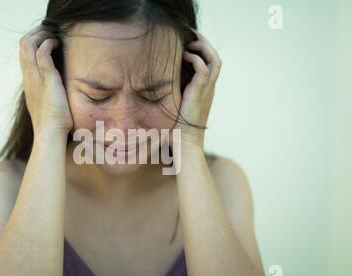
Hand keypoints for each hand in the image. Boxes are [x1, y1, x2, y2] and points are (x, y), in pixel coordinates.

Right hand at [19, 24, 73, 136]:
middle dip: (35, 32)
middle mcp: (29, 78)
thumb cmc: (54, 124)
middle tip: (49, 30)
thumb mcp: (50, 105)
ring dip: (41, 33)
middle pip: (22, 45)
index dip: (33, 42)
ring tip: (53, 32)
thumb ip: (51, 94)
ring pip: (28, 44)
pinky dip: (49, 42)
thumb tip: (60, 90)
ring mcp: (35, 78)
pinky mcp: (47, 79)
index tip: (45, 38)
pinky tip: (58, 43)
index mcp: (29, 83)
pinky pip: (42, 52)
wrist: (50, 135)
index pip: (24, 55)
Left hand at [173, 29, 221, 147]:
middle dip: (205, 44)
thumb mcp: (176, 106)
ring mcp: (207, 91)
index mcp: (205, 91)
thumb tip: (157, 84)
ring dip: (204, 47)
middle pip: (216, 58)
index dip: (203, 51)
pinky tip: (184, 56)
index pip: (211, 64)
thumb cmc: (177, 129)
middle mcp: (209, 89)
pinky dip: (196, 59)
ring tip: (190, 42)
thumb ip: (173, 94)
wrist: (184, 144)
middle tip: (191, 35)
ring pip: (215, 60)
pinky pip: (203, 69)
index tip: (189, 42)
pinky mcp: (200, 93)